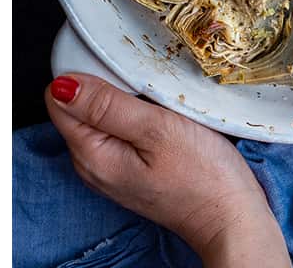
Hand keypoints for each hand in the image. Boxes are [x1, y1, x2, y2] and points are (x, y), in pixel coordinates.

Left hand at [46, 74, 287, 267]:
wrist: (233, 220)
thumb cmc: (204, 177)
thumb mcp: (156, 129)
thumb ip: (106, 106)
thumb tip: (62, 85)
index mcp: (90, 154)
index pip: (59, 98)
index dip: (84, 75)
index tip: (119, 73)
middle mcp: (90, 164)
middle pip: (77, 106)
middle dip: (104, 86)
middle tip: (145, 88)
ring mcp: (108, 169)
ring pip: (99, 116)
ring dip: (122, 100)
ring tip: (156, 102)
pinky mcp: (127, 170)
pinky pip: (117, 131)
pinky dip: (133, 116)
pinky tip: (158, 118)